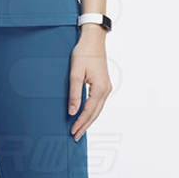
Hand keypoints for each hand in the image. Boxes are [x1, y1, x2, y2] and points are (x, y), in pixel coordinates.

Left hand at [68, 24, 111, 140]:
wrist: (93, 39)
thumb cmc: (83, 53)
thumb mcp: (75, 73)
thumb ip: (74, 94)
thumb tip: (73, 112)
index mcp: (100, 88)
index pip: (88, 111)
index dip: (80, 123)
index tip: (72, 132)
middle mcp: (106, 90)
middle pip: (95, 113)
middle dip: (85, 126)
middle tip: (75, 137)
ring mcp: (106, 87)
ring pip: (98, 109)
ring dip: (88, 120)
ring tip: (79, 130)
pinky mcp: (103, 84)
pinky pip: (98, 103)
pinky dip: (91, 112)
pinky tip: (85, 116)